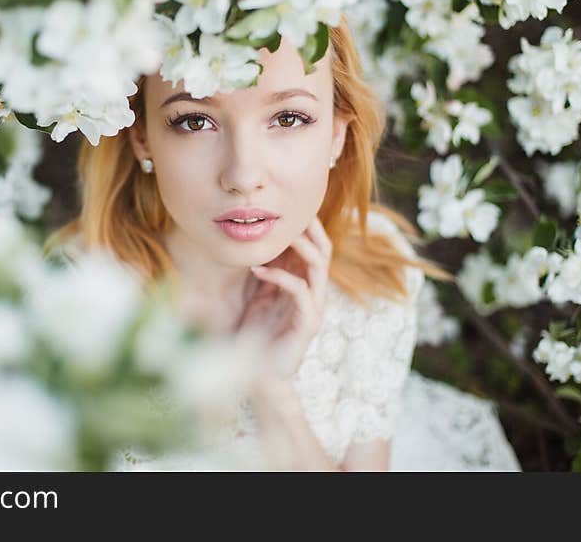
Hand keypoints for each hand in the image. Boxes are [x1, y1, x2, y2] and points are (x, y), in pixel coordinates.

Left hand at [234, 216, 332, 383]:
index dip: (306, 225)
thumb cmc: (259, 333)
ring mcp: (314, 307)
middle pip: (323, 250)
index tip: (286, 205)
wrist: (263, 375)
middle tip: (289, 211)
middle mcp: (315, 292)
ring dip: (299, 246)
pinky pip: (299, 290)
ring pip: (317, 266)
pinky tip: (256, 267)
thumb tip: (256, 240)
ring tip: (278, 234)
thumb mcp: (261, 294)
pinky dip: (278, 275)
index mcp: (305, 283)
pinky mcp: (308, 323)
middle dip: (310, 228)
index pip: (315, 246)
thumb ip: (267, 270)